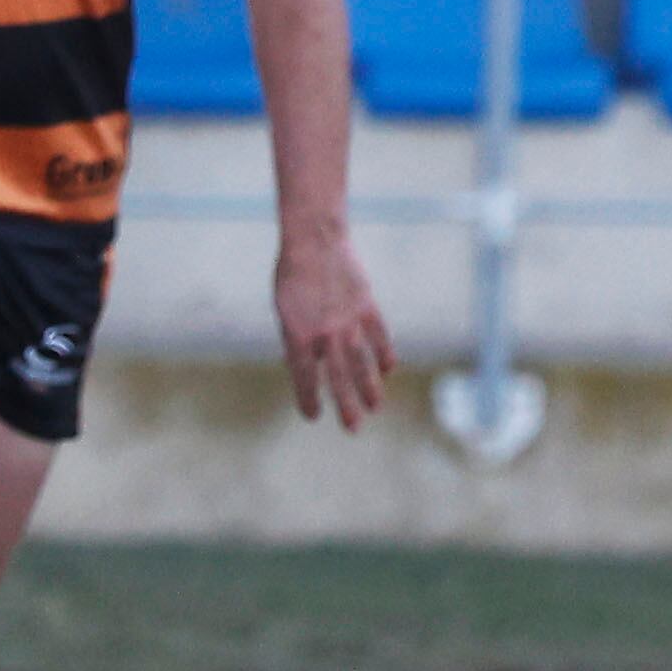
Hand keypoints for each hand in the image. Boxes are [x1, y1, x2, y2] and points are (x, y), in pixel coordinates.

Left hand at [275, 223, 390, 429]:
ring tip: (374, 408)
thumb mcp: (284, 310)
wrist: (313, 242)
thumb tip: (309, 365)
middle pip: (338, 375)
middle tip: (352, 428)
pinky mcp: (366, 306)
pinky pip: (378, 336)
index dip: (307, 397)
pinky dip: (383, 354)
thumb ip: (298, 338)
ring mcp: (348, 319)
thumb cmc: (292, 277)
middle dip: (345, 404)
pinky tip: (387, 371)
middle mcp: (324, 331)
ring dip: (368, 386)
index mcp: (297, 333)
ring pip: (362, 360)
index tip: (312, 416)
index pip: (304, 374)